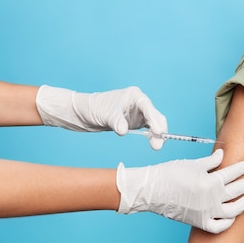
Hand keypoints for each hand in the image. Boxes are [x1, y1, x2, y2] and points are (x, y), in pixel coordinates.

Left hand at [36, 85, 167, 149]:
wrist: (85, 113)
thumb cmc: (94, 108)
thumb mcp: (105, 114)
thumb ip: (116, 121)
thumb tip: (124, 131)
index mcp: (134, 96)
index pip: (148, 107)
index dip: (154, 119)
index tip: (158, 131)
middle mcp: (139, 103)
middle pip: (154, 115)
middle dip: (158, 129)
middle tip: (158, 144)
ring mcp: (139, 113)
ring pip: (154, 122)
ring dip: (156, 134)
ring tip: (156, 146)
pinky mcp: (136, 122)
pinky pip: (148, 129)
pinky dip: (151, 135)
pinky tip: (153, 143)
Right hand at [116, 149, 243, 232]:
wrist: (151, 191)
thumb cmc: (170, 174)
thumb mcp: (193, 164)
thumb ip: (212, 161)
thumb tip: (223, 154)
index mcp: (211, 181)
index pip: (234, 173)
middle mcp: (211, 198)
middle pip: (238, 190)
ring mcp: (206, 212)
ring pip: (233, 210)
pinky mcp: (199, 222)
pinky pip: (218, 226)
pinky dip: (228, 222)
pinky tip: (233, 216)